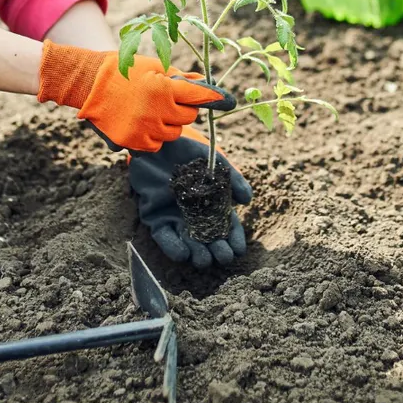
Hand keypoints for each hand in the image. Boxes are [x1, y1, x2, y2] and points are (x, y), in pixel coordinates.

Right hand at [37, 41, 233, 151]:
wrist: (89, 84)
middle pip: (188, 117)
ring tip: (153, 109)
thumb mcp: (154, 66)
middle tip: (169, 99)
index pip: (199, 97)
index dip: (215, 98)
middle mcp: (157, 111)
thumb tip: (204, 82)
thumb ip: (181, 77)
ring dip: (169, 123)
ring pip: (174, 133)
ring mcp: (145, 129)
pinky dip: (154, 135)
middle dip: (184, 108)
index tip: (228, 100)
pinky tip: (142, 121)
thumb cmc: (124, 70)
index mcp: (164, 88)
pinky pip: (157, 144)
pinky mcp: (133, 142)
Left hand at [128, 129, 252, 268]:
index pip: (226, 227)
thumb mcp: (214, 162)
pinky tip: (183, 254)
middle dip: (217, 250)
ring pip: (188, 243)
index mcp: (212, 204)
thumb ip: (232, 179)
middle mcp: (194, 215)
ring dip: (197, 254)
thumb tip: (247, 200)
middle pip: (209, 239)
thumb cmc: (188, 151)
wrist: (157, 142)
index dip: (234, 239)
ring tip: (206, 260)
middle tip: (224, 256)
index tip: (239, 249)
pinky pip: (164, 237)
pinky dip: (173, 247)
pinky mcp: (155, 218)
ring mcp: (175, 218)